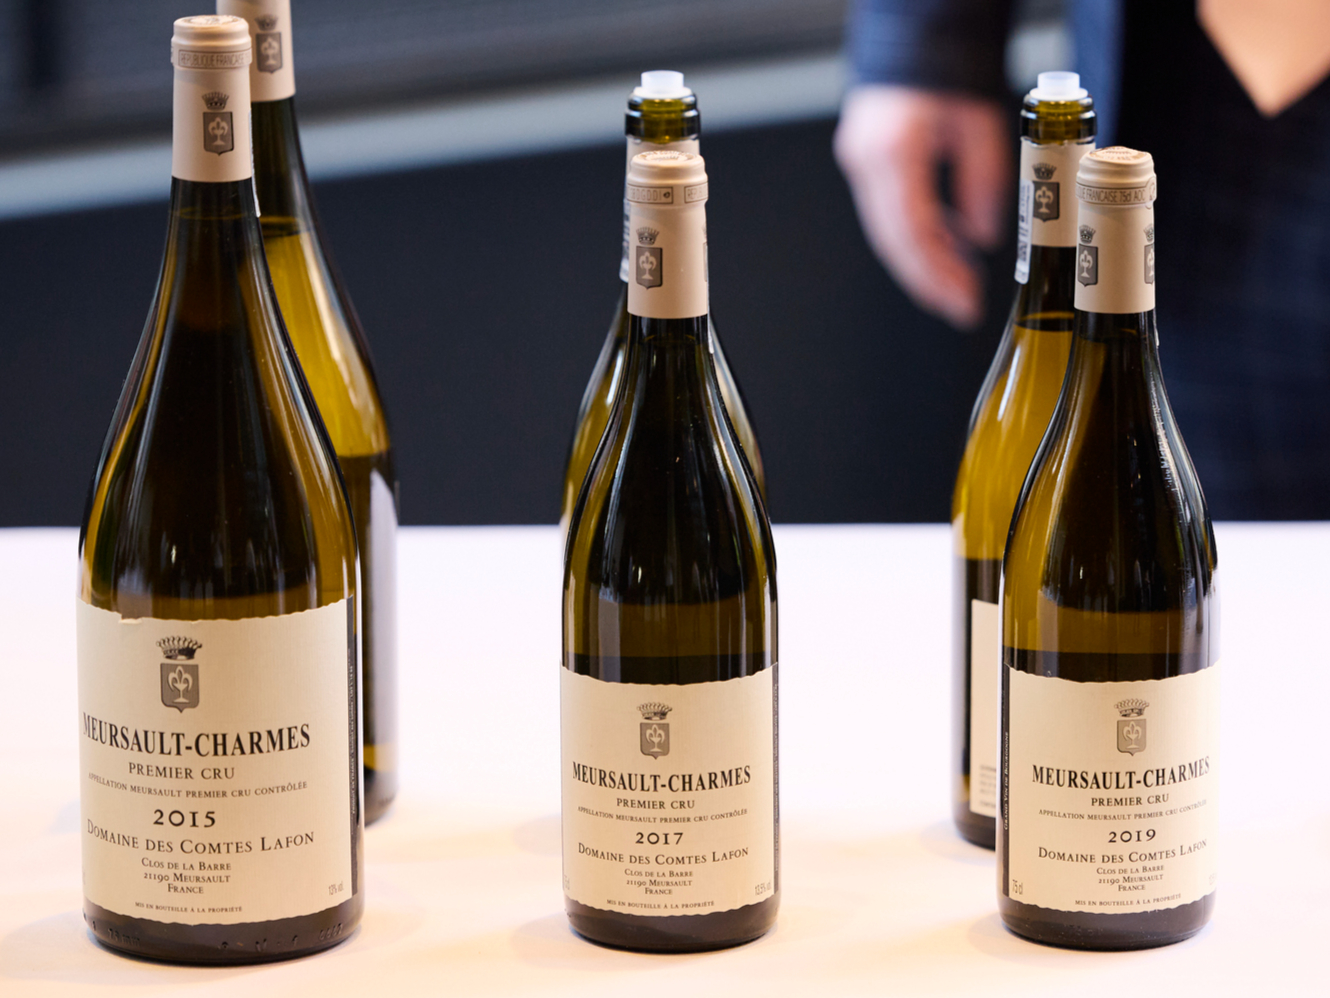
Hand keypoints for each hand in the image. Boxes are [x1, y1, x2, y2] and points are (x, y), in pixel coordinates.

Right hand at [834, 85, 1010, 329]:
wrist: (912, 33)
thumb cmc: (945, 66)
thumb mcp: (979, 120)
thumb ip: (983, 181)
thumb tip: (983, 237)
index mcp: (894, 152)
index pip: (911, 233)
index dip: (937, 274)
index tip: (963, 301)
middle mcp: (867, 163)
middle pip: (893, 242)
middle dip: (928, 280)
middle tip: (961, 306)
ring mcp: (859, 164)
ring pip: (887, 233)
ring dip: (923, 262)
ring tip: (959, 282)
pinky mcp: (863, 164)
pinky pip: (887, 213)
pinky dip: (916, 235)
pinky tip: (947, 244)